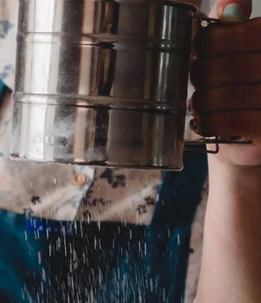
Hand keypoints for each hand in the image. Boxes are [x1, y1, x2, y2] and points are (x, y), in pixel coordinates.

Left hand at [190, 0, 260, 165]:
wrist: (252, 143)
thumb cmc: (242, 91)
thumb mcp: (239, 54)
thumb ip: (235, 26)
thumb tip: (228, 7)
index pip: (246, 34)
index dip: (212, 41)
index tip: (198, 49)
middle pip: (231, 66)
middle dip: (202, 73)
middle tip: (196, 80)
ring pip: (227, 95)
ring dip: (202, 101)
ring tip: (198, 104)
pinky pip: (231, 120)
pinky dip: (209, 121)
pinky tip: (202, 122)